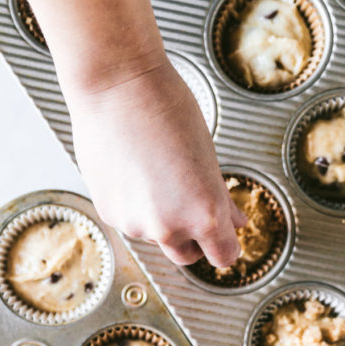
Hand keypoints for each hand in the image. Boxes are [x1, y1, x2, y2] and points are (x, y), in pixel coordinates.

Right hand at [25, 0, 244, 265]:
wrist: (116, 88)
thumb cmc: (165, 108)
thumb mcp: (208, 155)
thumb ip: (221, 198)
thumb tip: (235, 221)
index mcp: (204, 214)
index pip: (224, 257)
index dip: (225, 246)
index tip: (224, 237)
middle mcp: (169, 227)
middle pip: (188, 256)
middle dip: (193, 238)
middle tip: (190, 204)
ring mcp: (135, 224)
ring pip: (156, 237)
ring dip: (159, 218)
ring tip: (157, 174)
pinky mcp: (109, 213)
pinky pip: (130, 221)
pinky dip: (134, 206)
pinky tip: (134, 172)